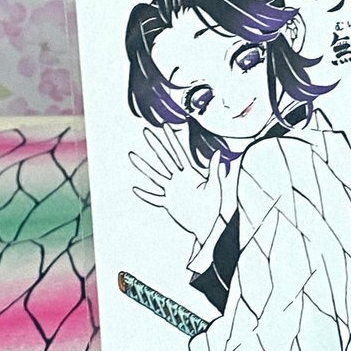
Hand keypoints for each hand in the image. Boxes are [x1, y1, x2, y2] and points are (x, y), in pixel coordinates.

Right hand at [129, 127, 223, 242]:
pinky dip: (145, 195)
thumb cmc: (214, 206)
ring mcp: (171, 190)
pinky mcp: (168, 203)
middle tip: (146, 132)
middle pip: (164, 159)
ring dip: (144, 166)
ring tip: (132, 155)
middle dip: (156, 145)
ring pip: (155, 175)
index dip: (172, 139)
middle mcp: (178, 179)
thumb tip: (217, 153)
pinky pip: (154, 198)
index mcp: (190, 173)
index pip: (178, 152)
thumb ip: (213, 170)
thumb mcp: (214, 186)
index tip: (165, 126)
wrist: (208, 225)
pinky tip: (136, 189)